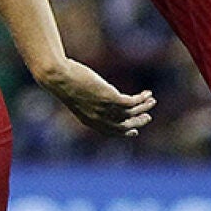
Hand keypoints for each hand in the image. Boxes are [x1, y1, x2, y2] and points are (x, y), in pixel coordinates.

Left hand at [34, 59, 156, 137]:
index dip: (124, 132)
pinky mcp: (111, 97)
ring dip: (144, 108)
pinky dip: (142, 99)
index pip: (111, 132)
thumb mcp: (77, 95)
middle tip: (147, 117)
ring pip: (131, 113)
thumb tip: (97, 93)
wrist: (59, 78)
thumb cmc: (64, 82)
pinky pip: (132, 102)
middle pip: (124, 126)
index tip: (134, 131)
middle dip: (138, 122)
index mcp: (90, 121)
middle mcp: (99, 118)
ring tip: (151, 101)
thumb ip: (89, 100)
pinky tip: (147, 93)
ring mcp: (105, 109)